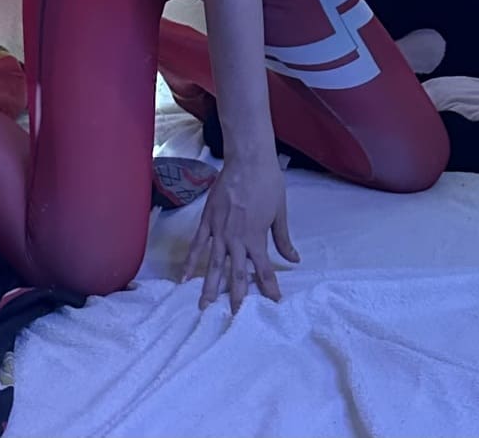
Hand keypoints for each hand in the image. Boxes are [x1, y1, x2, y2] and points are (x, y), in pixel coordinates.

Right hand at [182, 153, 298, 312]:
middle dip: (235, 297)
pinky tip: (184, 279)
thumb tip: (294, 259)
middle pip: (235, 275)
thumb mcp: (281, 212)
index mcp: (256, 238)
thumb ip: (283, 239)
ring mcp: (219, 231)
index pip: (263, 271)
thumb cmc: (268, 183)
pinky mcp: (207, 221)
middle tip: (233, 319)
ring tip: (204, 307)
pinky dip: (190, 262)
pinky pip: (197, 245)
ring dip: (209, 287)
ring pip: (214, 265)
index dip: (269, 289)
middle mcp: (236, 240)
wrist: (248, 159)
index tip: (273, 305)